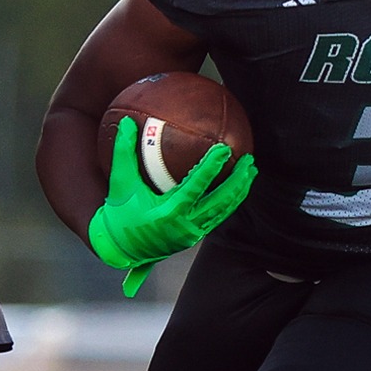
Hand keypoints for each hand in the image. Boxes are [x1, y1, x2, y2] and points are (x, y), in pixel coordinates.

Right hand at [87, 115, 256, 296]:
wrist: (121, 248)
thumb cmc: (119, 214)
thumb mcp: (120, 183)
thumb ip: (124, 153)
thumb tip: (127, 122)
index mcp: (169, 212)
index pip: (196, 186)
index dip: (211, 167)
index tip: (224, 149)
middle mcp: (185, 225)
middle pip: (221, 201)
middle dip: (238, 181)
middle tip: (249, 160)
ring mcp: (192, 233)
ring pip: (224, 211)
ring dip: (239, 191)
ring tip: (251, 172)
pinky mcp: (194, 237)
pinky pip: (218, 217)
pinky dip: (229, 202)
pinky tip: (237, 188)